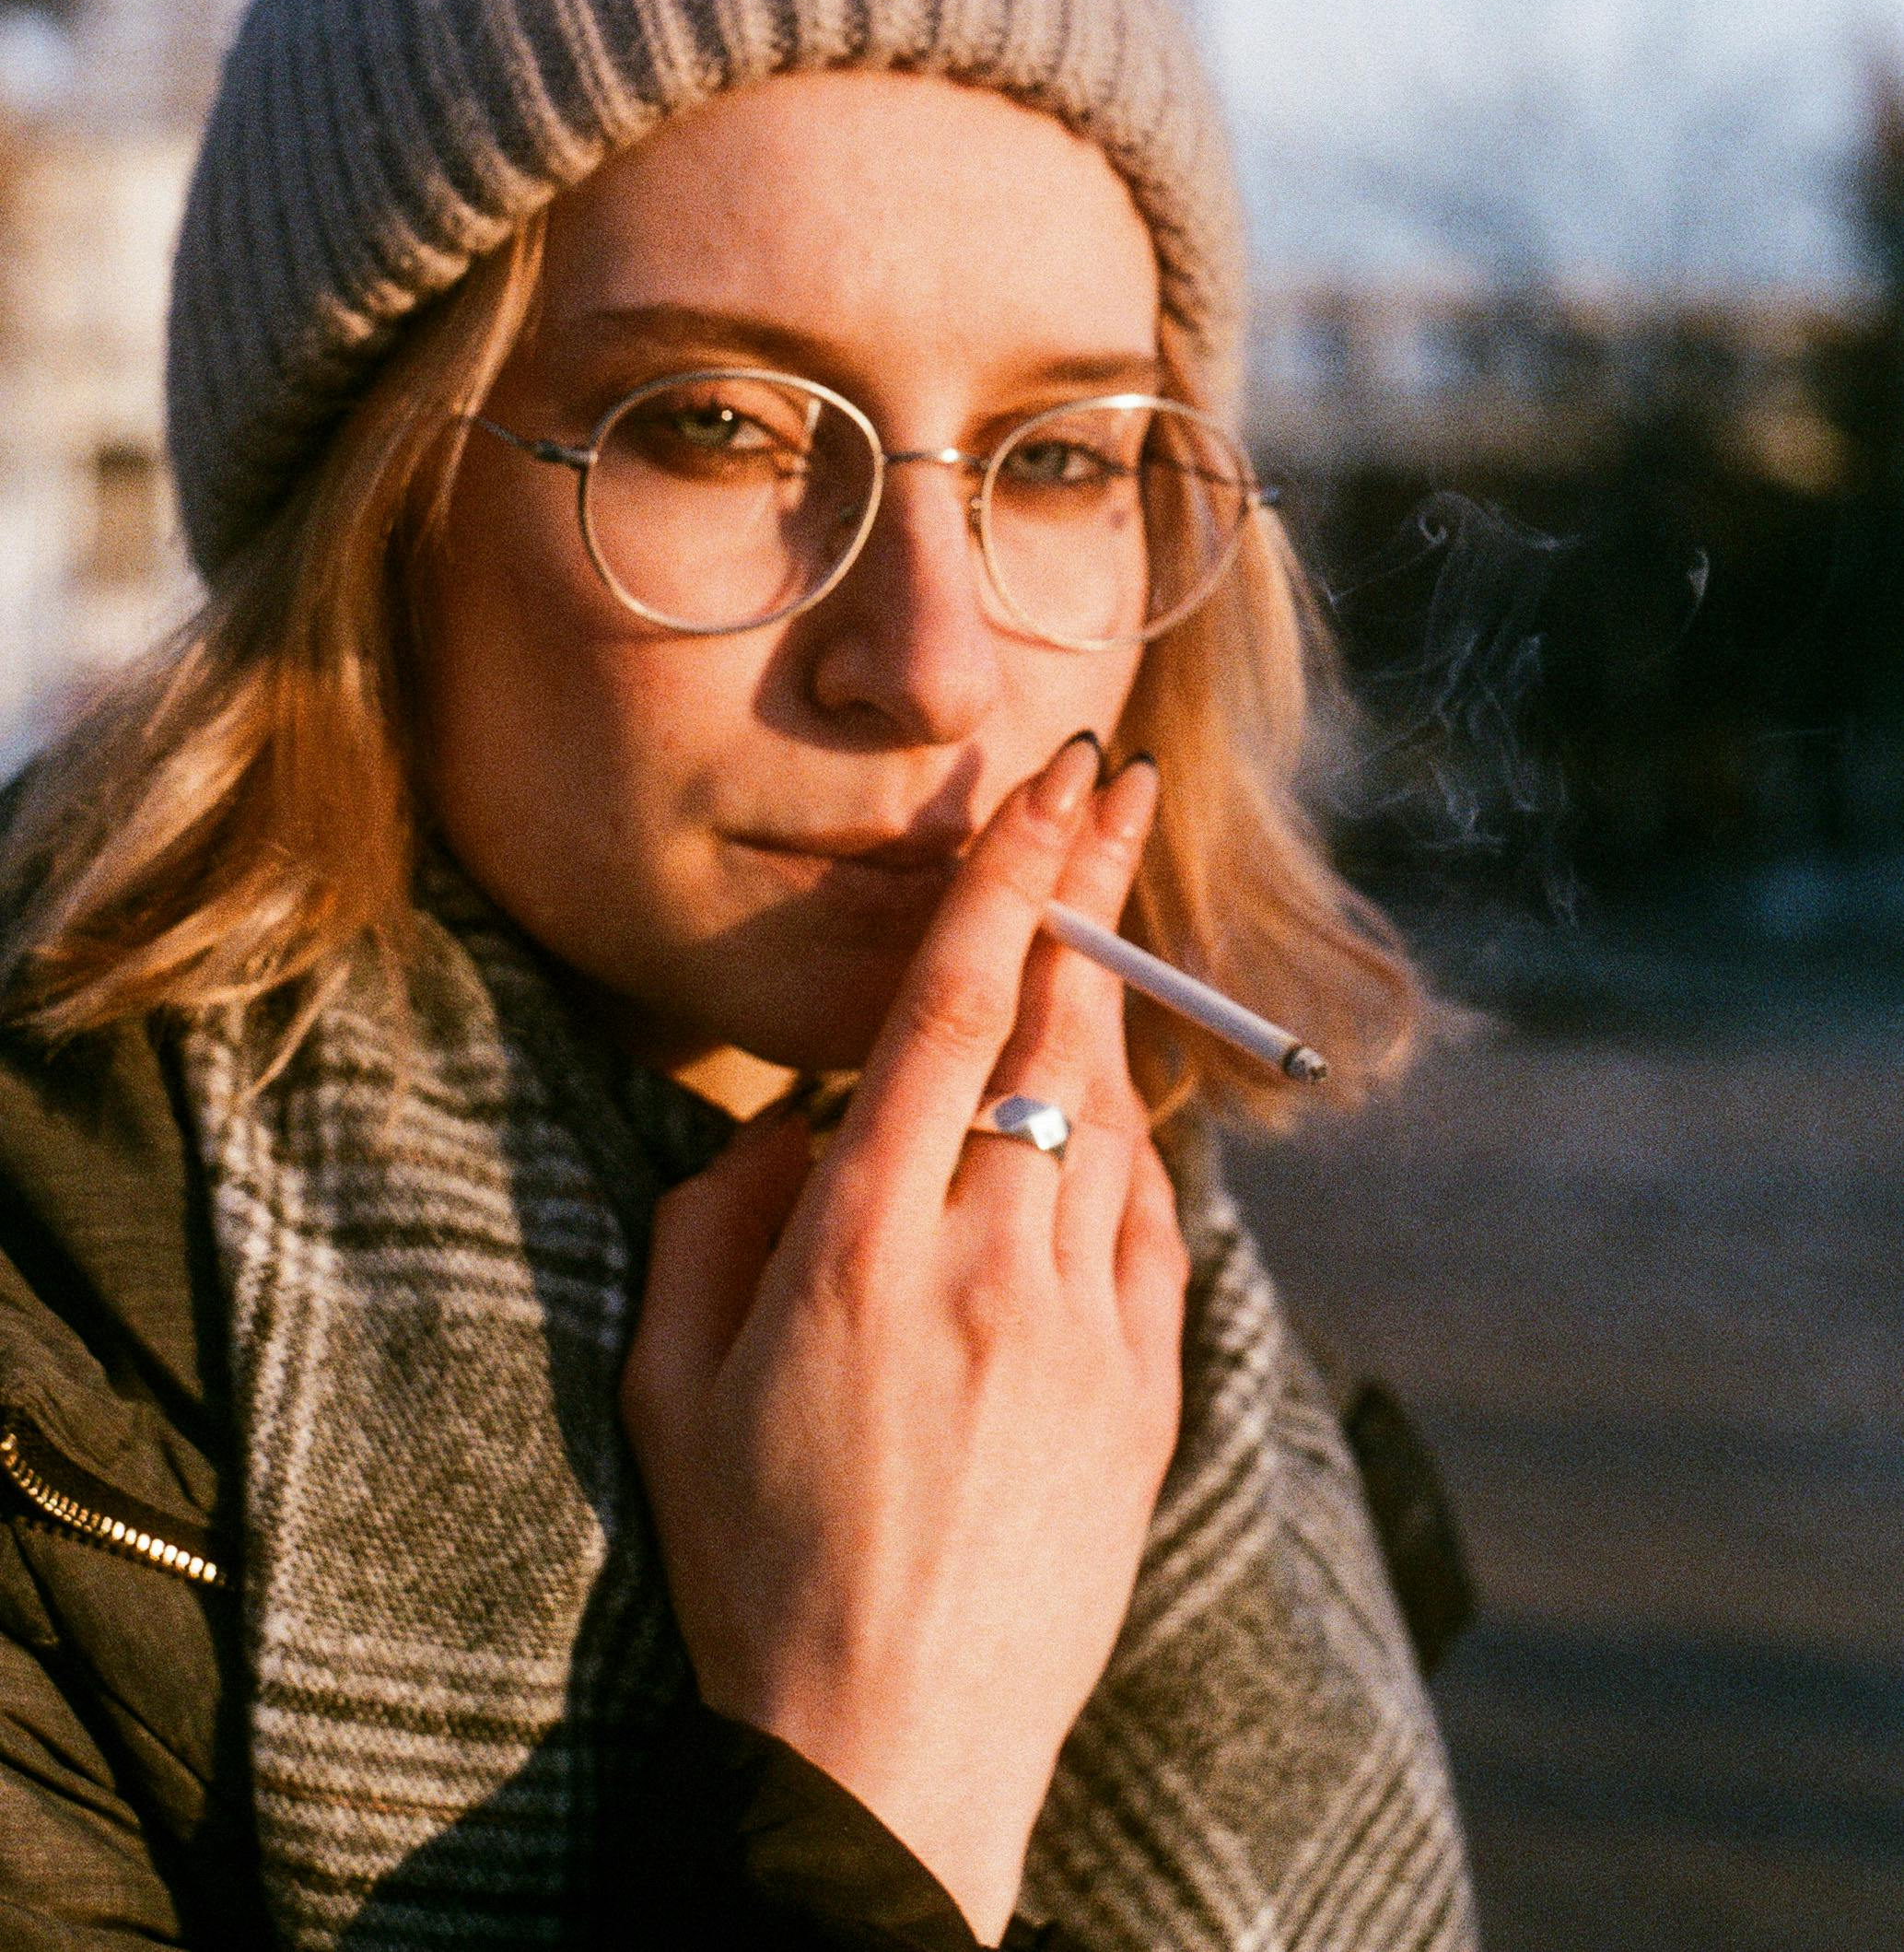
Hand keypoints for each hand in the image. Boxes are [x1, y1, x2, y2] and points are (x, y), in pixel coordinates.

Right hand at [623, 738, 1188, 1945]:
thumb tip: (795, 1121)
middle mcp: (988, 1261)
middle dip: (1092, 887)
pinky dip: (1133, 1160)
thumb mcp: (669, 1381)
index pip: (950, 1008)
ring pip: (1116, 1119)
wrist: (885, 1760)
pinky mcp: (1148, 1396)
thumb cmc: (749, 1565)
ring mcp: (1085, 1329)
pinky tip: (1103, 1139)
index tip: (1045, 785)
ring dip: (1108, 1013)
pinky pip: (1158, 1232)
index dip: (1004, 877)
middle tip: (1117, 783)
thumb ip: (719, 1216)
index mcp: (859, 1243)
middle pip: (1060, 1029)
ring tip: (1098, 935)